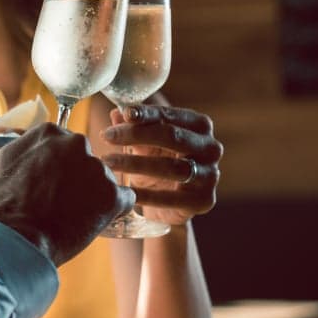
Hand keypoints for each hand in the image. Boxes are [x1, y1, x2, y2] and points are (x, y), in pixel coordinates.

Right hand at [0, 123, 133, 264]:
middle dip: (77, 180)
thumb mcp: (2, 162)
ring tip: (69, 218)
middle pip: (85, 161)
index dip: (58, 169)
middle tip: (60, 203)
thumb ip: (25, 148)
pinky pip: (124, 200)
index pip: (64, 146)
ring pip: (102, 181)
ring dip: (92, 197)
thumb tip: (33, 147)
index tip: (50, 185)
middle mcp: (76, 143)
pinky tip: (92, 222)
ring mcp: (96, 168)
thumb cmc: (1, 204)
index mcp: (49, 132)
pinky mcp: (112, 194)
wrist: (14, 237)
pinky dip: (112, 211)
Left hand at [101, 104, 222, 224]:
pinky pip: (171, 197)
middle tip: (106, 136)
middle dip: (136, 135)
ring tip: (107, 163)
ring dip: (135, 164)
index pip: (170, 115)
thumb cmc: (156, 163)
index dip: (145, 114)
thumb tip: (116, 113)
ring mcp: (210, 175)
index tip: (123, 113)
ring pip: (172, 167)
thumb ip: (132, 127)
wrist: (168, 204)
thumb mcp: (143, 143)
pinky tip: (123, 192)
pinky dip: (145, 195)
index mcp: (199, 126)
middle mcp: (210, 148)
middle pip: (173, 136)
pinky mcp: (203, 200)